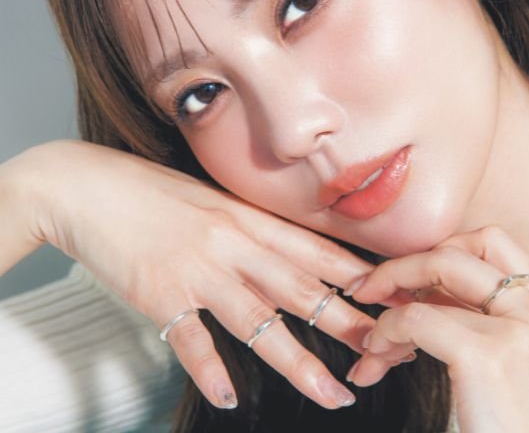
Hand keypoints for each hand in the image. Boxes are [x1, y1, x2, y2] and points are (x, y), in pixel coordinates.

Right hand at [4, 140, 376, 408]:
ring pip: (257, 321)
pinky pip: (190, 339)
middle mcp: (230, 242)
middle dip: (345, 321)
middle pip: (298, 288)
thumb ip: (247, 228)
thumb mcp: (210, 200)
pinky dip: (210, 369)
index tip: (384, 292)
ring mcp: (196, 269)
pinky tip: (227, 397)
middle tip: (382, 349)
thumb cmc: (152, 192)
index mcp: (244, 217)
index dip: (351, 272)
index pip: (310, 247)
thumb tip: (281, 255)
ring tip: (331, 394)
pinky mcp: (158, 292)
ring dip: (297, 362)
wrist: (89, 186)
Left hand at [346, 227, 528, 431]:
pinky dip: (385, 332)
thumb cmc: (512, 428)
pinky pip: (414, 318)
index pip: (489, 241)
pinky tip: (376, 360)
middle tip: (368, 290)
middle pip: (456, 250)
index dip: (438, 252)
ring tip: (371, 345)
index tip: (405, 279)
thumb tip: (411, 289)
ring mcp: (520, 328)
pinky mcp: (489, 355)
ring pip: (431, 275)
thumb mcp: (507, 359)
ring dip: (387, 307)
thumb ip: (471, 315)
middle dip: (402, 266)